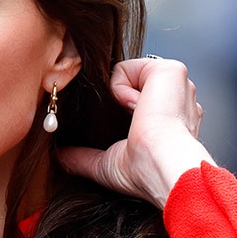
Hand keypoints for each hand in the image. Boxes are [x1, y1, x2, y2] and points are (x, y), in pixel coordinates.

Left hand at [58, 57, 213, 207]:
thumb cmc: (145, 170)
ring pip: (127, 74)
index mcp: (168, 118)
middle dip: (116, 99)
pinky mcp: (172, 70)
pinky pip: (129, 67)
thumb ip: (84, 157)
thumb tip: (60, 158)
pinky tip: (137, 106)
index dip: (118, 108)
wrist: (161, 164)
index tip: (117, 126)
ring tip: (135, 118)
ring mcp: (176, 84)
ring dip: (120, 95)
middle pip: (130, 83)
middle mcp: (176, 99)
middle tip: (123, 121)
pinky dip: (122, 86)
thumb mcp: (107, 165)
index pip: (135, 99)